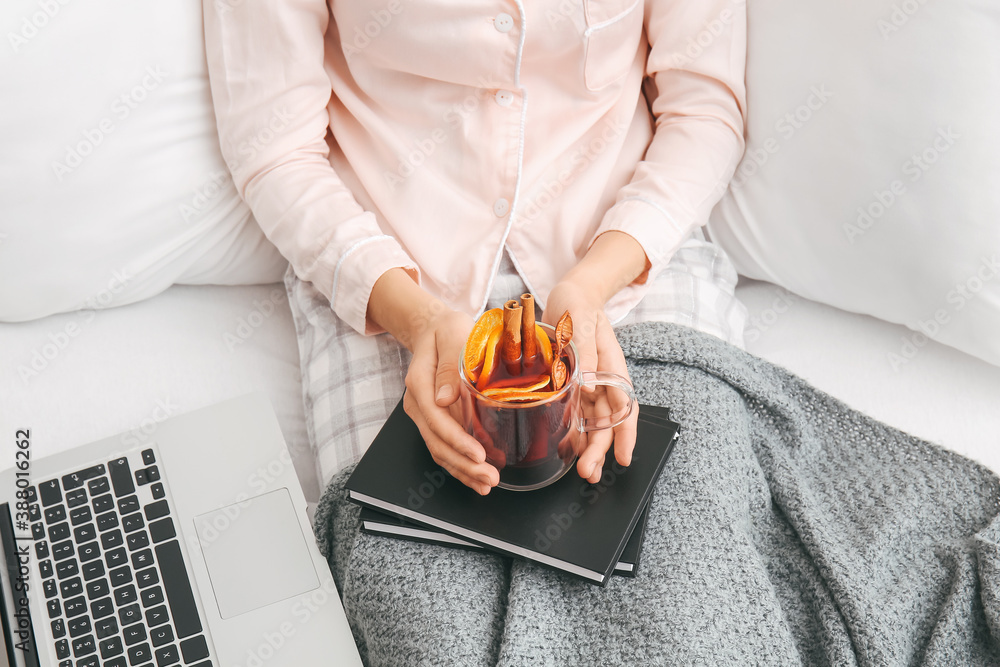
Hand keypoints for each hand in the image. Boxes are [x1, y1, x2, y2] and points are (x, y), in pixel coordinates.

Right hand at [402, 307, 500, 494]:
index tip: (477, 454)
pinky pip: (444, 446)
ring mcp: (424, 413)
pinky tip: (477, 476)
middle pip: (437, 441)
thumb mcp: (453, 335)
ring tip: (486, 484)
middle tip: (489, 478)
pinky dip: (460, 464)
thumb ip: (450, 365)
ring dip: (462, 470)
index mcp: (419, 382)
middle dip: (463, 464)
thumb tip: (445, 397)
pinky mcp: (435, 419)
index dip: (456, 440)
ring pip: (439, 449)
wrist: (435, 328)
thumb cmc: (447, 329)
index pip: (436, 418)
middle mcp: (418, 402)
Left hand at [543, 279, 637, 484]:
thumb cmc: (578, 305)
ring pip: (593, 423)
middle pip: (607, 422)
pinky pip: (577, 414)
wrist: (569, 294)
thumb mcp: (581, 322)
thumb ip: (587, 353)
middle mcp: (603, 380)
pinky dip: (574, 433)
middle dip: (601, 450)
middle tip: (589, 473)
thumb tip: (588, 385)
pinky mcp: (573, 384)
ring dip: (589, 447)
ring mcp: (589, 384)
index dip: (625, 435)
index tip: (622, 458)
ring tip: (583, 470)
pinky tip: (568, 449)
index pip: (624, 407)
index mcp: (612, 367)